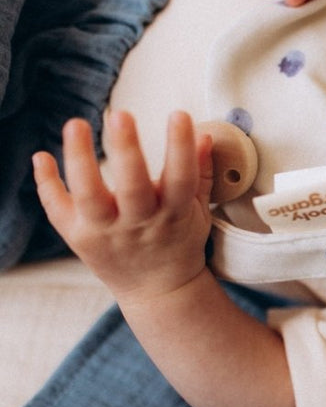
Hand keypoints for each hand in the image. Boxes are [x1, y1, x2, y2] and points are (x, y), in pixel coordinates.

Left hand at [33, 110, 213, 302]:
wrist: (158, 290)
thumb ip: (199, 172)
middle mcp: (140, 224)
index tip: (180, 116)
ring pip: (90, 197)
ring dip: (80, 160)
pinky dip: (47, 183)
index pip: (181, 178)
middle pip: (132, 187)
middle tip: (121, 116)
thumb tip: (202, 135)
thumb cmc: (178, 243)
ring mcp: (107, 232)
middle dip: (126, 150)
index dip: (181, 147)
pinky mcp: (79, 238)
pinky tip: (42, 157)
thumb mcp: (199, 210)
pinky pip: (58, 210)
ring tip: (76, 125)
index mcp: (174, 214)